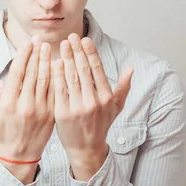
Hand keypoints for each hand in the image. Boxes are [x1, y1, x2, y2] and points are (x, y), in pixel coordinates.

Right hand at [0, 36, 53, 182]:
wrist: (20, 154)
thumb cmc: (2, 132)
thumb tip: (2, 81)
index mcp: (8, 103)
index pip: (17, 73)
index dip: (23, 56)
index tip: (27, 43)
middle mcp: (25, 104)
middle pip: (33, 73)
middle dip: (36, 54)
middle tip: (39, 40)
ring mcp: (41, 109)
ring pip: (45, 80)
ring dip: (47, 62)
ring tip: (48, 48)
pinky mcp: (52, 113)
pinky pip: (55, 91)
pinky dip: (57, 77)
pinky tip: (58, 65)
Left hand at [52, 33, 133, 180]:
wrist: (86, 149)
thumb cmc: (101, 125)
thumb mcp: (116, 108)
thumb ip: (123, 87)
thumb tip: (131, 69)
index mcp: (107, 97)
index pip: (97, 69)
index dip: (91, 52)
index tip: (85, 39)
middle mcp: (94, 101)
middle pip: (84, 70)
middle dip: (77, 51)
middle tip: (71, 37)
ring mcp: (78, 107)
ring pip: (71, 77)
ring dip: (66, 58)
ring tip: (62, 45)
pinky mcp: (63, 113)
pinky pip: (59, 89)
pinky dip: (57, 74)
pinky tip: (55, 62)